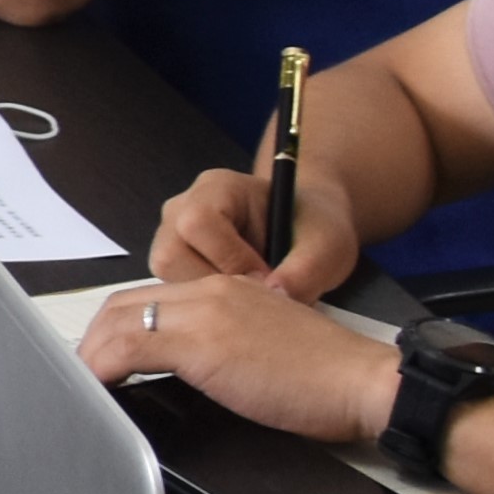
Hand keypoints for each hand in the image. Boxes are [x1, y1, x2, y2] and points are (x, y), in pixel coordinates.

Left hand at [74, 272, 397, 446]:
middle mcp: (211, 291)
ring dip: (93, 355)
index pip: (151, 298)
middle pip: (126, 304)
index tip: (102, 355)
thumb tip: (188, 369)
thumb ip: (224, 344)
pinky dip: (103, 367)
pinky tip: (99, 389)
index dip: (116, 327)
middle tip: (83, 373)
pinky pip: (130, 346)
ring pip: (121, 320)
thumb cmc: (327, 377)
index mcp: (226, 288)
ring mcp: (206, 312)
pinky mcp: (204, 341)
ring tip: (85, 386)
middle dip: (94, 339)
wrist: (363, 382)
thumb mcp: (264, 347)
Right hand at [150, 157, 358, 297]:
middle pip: (170, 254)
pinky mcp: (175, 265)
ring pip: (166, 278)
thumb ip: (304, 271)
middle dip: (212, 285)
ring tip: (245, 302)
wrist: (309, 231)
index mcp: (218, 188)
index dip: (230, 259)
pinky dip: (202, 305)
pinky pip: (173, 292)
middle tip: (252, 298)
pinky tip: (235, 306)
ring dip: (204, 299)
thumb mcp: (327, 246)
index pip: (198, 223)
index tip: (267, 280)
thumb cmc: (316, 228)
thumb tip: (275, 297)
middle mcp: (182, 207)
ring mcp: (171, 236)